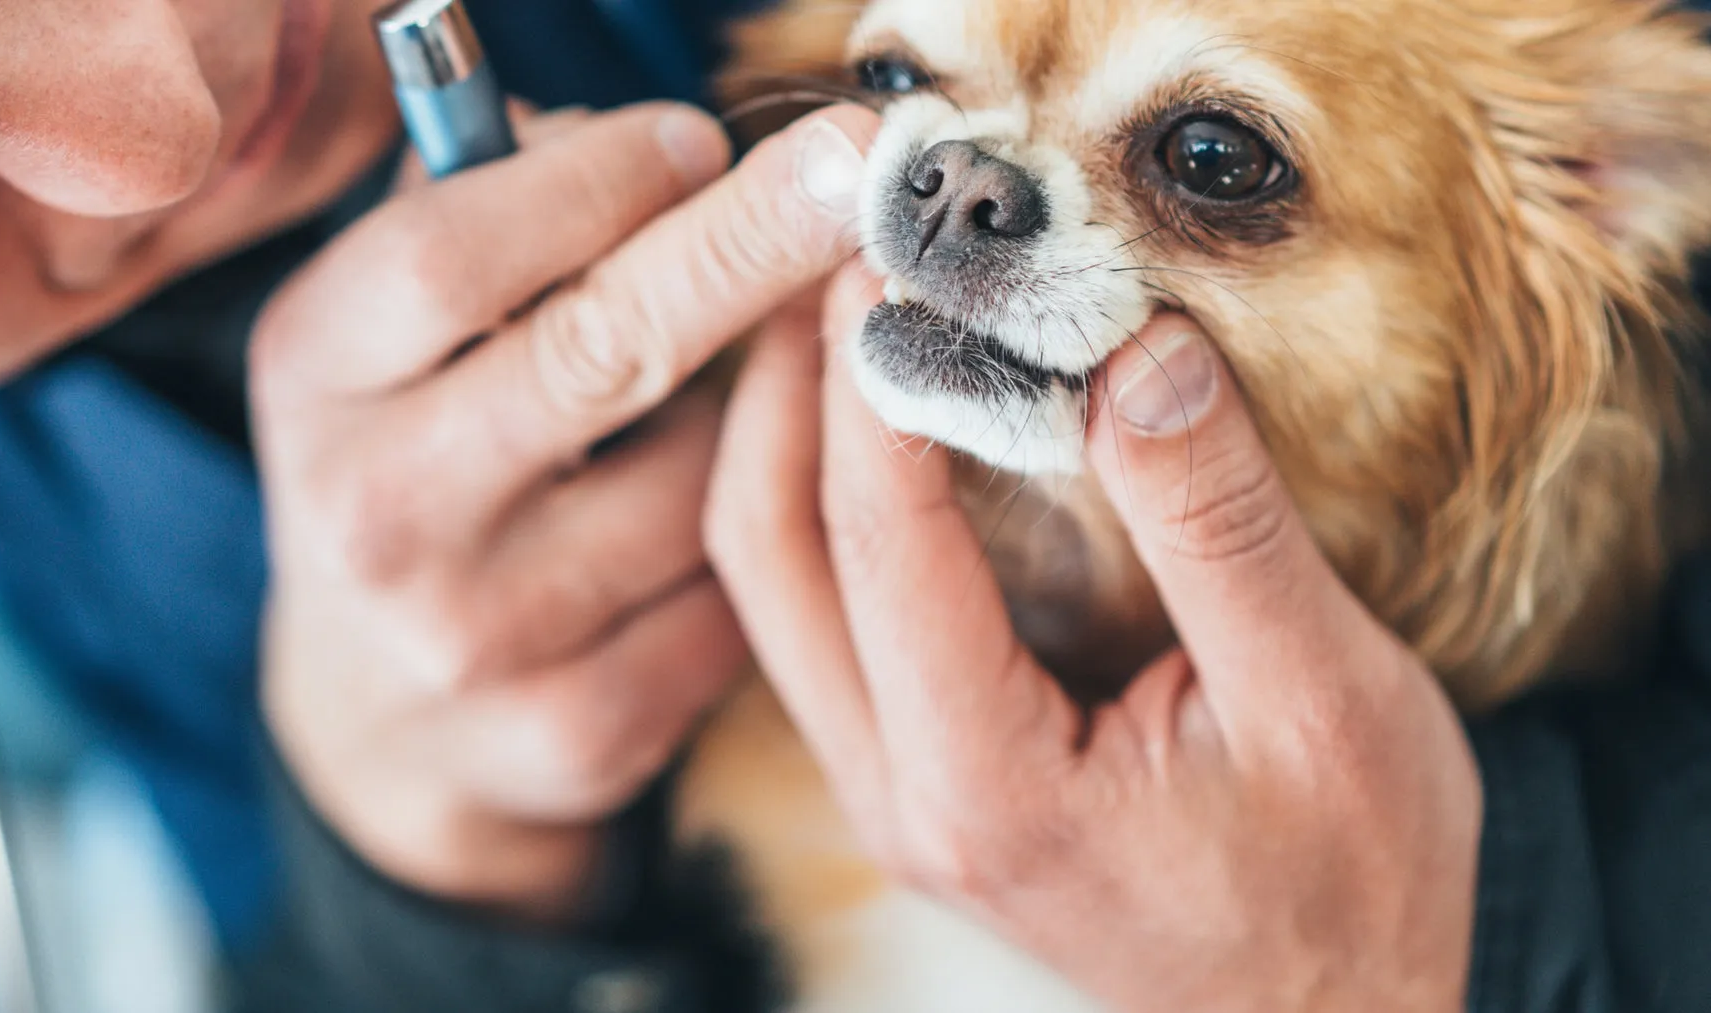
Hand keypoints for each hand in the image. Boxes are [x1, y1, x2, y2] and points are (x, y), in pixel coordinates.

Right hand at [252, 101, 877, 921]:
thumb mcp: (389, 334)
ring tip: (691, 418)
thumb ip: (484, 215)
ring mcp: (477, 636)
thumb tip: (659, 146)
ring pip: (699, 478)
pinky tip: (696, 533)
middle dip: (743, 247)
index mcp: (315, 377)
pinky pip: (734, 591)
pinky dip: (748, 540)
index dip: (594, 182)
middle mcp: (377, 513)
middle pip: (598, 351)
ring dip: (741, 420)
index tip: (699, 137)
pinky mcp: (579, 729)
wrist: (380, 715)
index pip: (452, 256)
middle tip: (851, 175)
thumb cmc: (418, 459)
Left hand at [706, 265, 1482, 1011]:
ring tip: (843, 307)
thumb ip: (1217, 526)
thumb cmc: (1348, 880)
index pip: (880, 543)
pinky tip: (874, 419)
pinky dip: (825, 503)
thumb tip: (1136, 348)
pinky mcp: (911, 771)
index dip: (876, 378)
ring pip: (773, 587)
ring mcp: (889, 789)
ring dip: (789, 440)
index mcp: (987, 784)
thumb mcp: (1323, 697)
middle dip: (787, 391)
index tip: (896, 252)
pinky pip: (818, 616)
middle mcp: (900, 793)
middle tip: (838, 252)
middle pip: (768, 558)